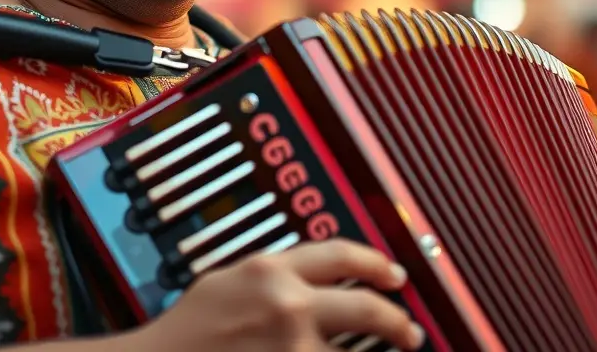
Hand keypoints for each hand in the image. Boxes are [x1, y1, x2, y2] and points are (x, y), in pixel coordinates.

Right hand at [130, 239, 424, 350]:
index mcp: (271, 271)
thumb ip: (273, 274)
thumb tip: (314, 276)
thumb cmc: (186, 332)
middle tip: (410, 332)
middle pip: (367, 307)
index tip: (394, 275)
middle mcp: (289, 306)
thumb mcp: (228, 280)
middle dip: (398, 322)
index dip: (376, 263)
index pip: (341, 254)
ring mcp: (292, 348)